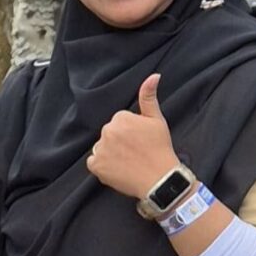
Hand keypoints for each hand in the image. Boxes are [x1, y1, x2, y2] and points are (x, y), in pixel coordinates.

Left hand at [85, 72, 180, 199]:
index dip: (130, 133)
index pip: (119, 122)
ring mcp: (100, 149)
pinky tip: (118, 169)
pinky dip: (103, 167)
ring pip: (102, 147)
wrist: (160, 180)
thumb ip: (149, 97)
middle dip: (119, 141)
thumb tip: (154, 76)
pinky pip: (94, 163)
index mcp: (120, 118)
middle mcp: (107, 131)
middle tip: (135, 153)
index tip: (140, 141)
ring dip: (110, 153)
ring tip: (128, 162)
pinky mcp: (96, 166)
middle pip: (109, 134)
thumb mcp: (157, 120)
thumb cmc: (160, 149)